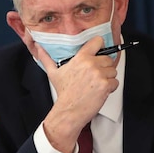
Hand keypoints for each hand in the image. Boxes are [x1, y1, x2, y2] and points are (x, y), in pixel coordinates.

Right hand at [36, 37, 118, 152]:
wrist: (69, 110)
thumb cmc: (64, 92)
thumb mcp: (54, 73)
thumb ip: (46, 58)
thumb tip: (38, 47)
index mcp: (80, 58)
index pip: (98, 41)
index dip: (100, 47)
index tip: (99, 52)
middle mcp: (91, 64)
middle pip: (108, 58)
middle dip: (104, 67)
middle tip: (95, 76)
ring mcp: (99, 74)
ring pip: (113, 71)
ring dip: (108, 78)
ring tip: (96, 85)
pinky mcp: (105, 85)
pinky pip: (115, 82)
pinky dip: (111, 88)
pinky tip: (100, 91)